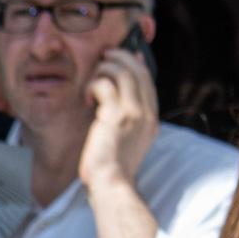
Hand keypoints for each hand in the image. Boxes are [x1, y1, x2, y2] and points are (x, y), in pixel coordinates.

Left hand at [79, 45, 157, 193]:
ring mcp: (134, 113)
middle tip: (103, 56)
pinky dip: (93, 85)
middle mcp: (147, 112)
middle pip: (138, 70)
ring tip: (93, 81)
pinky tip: (87, 99)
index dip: (135, 62)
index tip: (125, 53)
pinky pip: (105, 85)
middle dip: (119, 57)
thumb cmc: (112, 165)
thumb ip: (127, 119)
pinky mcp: (115, 116)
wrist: (112, 183)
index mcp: (151, 118)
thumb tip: (116, 97)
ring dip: (105, 69)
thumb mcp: (127, 139)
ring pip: (123, 72)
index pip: (148, 79)